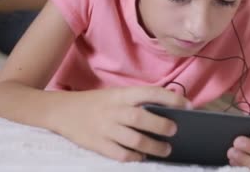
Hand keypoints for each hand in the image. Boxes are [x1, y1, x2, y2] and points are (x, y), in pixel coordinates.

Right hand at [52, 86, 190, 161]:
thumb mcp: (115, 94)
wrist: (62, 111)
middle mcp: (114, 110)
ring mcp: (105, 128)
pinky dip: (135, 157)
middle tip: (175, 131)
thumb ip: (137, 101)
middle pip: (142, 118)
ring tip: (166, 149)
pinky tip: (143, 156)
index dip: (171, 98)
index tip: (187, 105)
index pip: (150, 92)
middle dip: (162, 126)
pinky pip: (121, 154)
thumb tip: (167, 110)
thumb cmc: (95, 103)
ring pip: (135, 140)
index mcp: (121, 94)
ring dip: (154, 146)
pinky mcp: (98, 144)